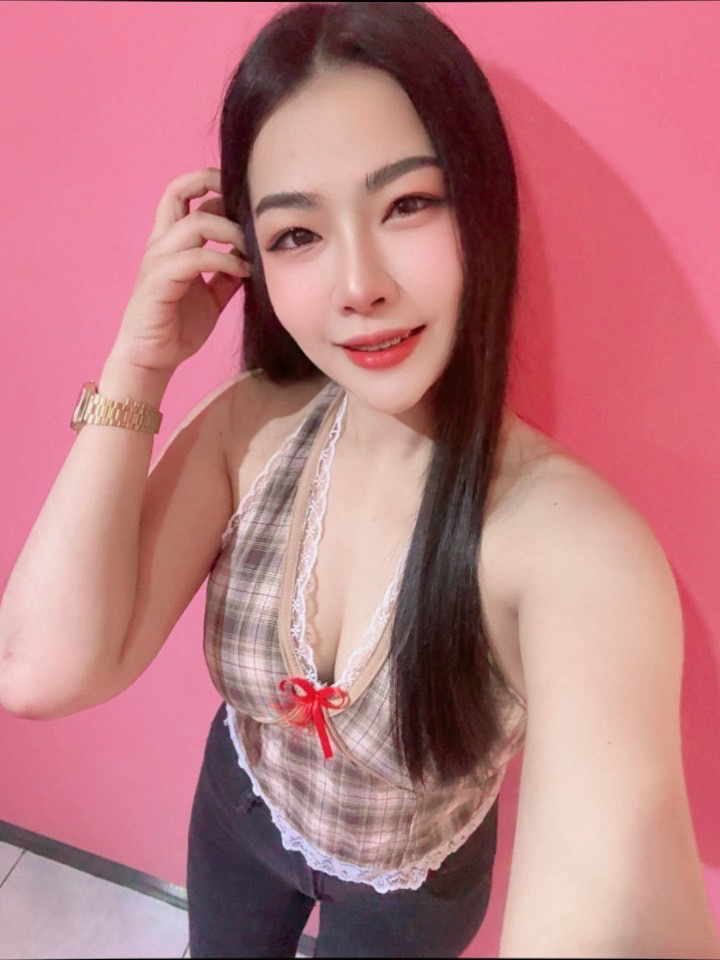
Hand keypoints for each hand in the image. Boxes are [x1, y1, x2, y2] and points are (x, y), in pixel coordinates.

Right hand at [111, 167, 249, 373]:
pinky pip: (195, 258)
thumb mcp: (212, 295)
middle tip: (248, 205)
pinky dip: (224, 259)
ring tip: (252, 248)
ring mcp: (158, 261)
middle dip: (213, 184)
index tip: (241, 191)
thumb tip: (250, 257)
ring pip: (194, 224)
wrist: (153, 358)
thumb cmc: (178, 326)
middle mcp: (161, 245)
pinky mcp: (159, 282)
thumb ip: (226, 273)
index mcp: (171, 243)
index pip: (183, 194)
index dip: (210, 182)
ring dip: (230, 231)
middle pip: (177, 191)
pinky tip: (244, 271)